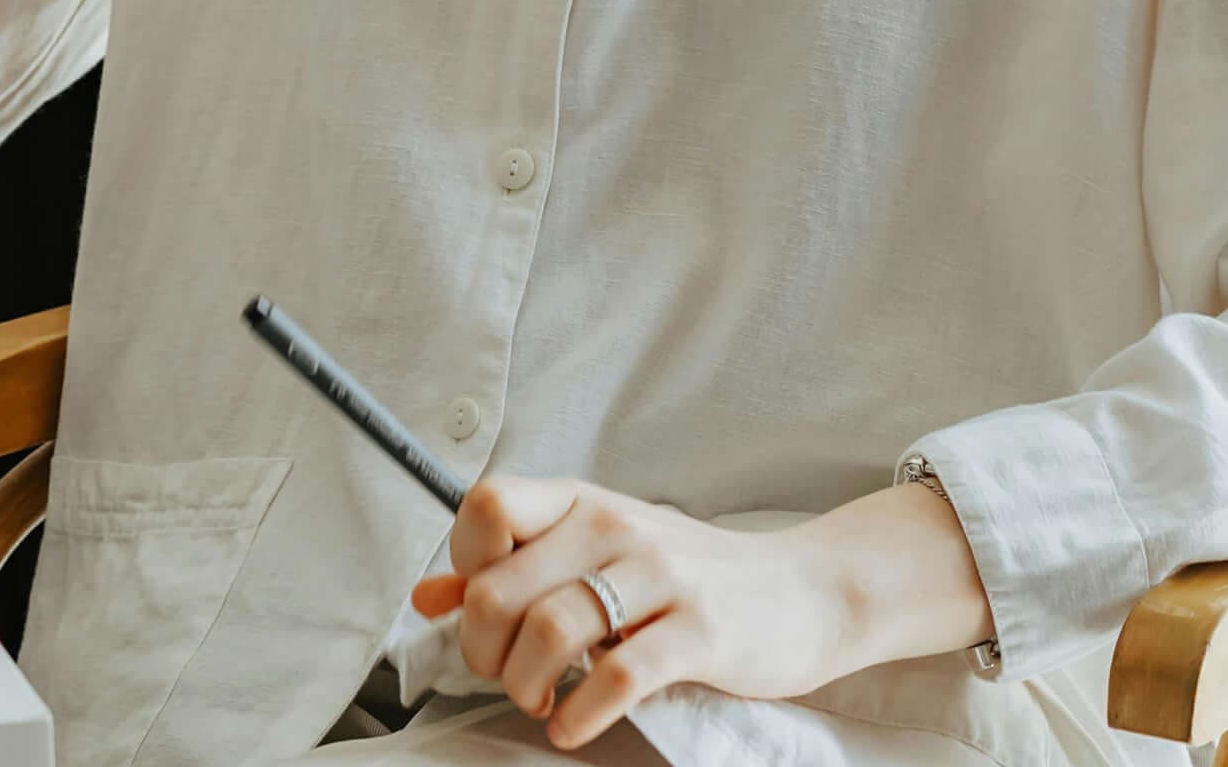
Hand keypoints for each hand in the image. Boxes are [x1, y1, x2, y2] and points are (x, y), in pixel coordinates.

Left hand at [408, 474, 992, 749]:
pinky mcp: (699, 631)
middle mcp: (611, 526)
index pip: (485, 506)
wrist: (799, 591)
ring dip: (525, 684)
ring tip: (537, 702)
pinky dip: (579, 713)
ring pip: (551, 630)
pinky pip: (619, 675)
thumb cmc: (682, 575)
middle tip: (503, 675)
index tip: (482, 610)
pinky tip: (570, 727)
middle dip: (484, 647)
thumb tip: (427, 597)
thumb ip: (511, 570)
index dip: (464, 563)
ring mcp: (658, 575)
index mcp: (579, 501)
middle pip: (502, 583)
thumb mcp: (594, 553)